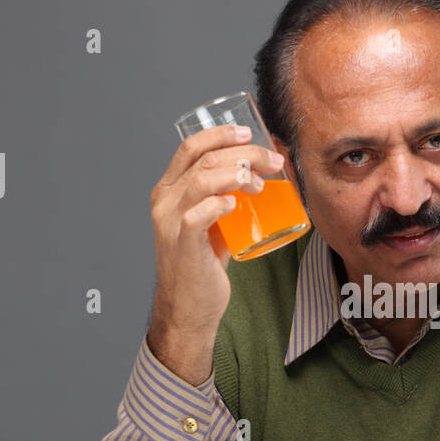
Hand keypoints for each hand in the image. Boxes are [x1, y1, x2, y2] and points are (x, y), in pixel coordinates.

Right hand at [147, 124, 283, 381]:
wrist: (188, 308)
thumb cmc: (201, 266)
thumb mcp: (209, 225)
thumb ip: (223, 201)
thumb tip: (260, 179)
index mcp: (169, 191)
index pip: (190, 147)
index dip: (219, 134)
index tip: (248, 132)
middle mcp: (165, 202)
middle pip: (204, 159)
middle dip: (244, 153)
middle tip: (273, 161)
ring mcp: (171, 223)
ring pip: (201, 181)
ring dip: (238, 174)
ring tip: (261, 183)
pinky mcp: (184, 245)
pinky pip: (197, 216)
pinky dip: (218, 204)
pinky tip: (236, 203)